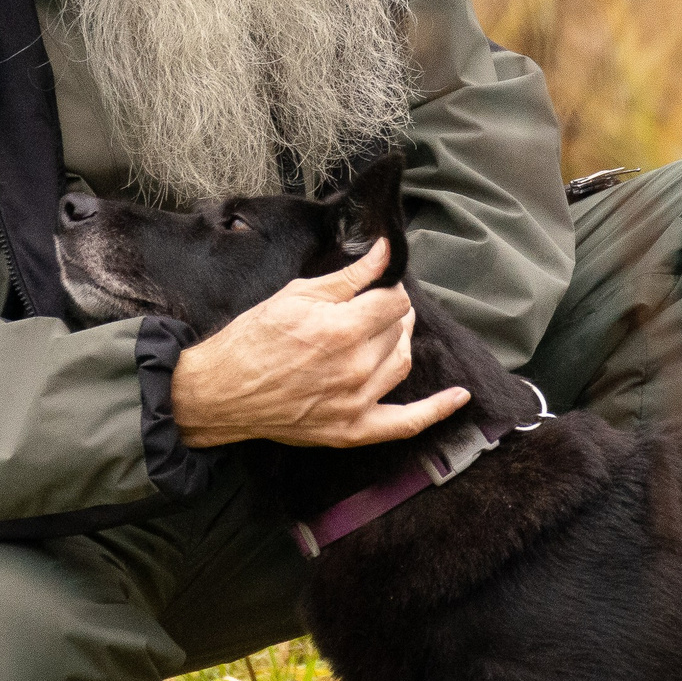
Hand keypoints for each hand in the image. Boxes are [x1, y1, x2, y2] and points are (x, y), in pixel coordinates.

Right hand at [171, 239, 470, 447]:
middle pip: (400, 330)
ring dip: (401, 343)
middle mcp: (356, 367)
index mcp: (343, 329)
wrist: (222, 391)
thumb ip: (347, 277)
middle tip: (373, 307)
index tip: (375, 287)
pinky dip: (436, 410)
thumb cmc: (252, 339)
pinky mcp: (353, 429)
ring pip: (402, 363)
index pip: (394, 301)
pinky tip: (459, 396)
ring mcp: (357, 402)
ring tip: (384, 333)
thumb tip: (383, 250)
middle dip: (391, 313)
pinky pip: (406, 423)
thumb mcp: (297, 296)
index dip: (387, 289)